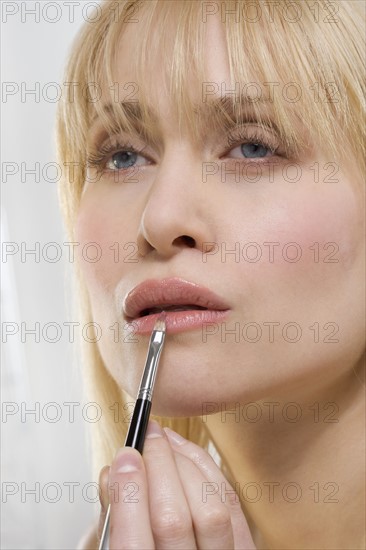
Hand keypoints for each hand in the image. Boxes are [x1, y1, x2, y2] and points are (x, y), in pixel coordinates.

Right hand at [98, 420, 256, 548]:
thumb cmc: (140, 544)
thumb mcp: (112, 543)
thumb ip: (112, 514)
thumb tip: (114, 470)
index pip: (133, 544)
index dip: (129, 493)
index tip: (125, 455)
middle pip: (174, 521)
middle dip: (160, 466)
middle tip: (147, 435)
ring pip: (211, 511)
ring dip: (186, 463)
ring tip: (165, 439)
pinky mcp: (243, 548)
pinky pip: (231, 503)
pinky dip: (206, 468)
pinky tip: (185, 449)